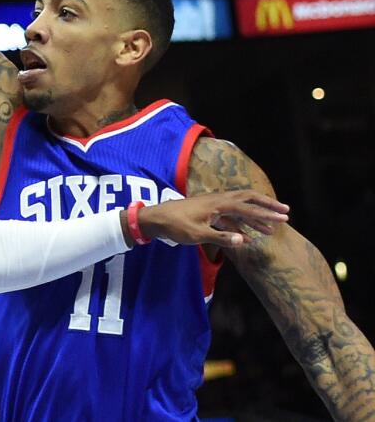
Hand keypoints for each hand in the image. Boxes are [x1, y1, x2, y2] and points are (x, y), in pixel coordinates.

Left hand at [138, 190, 289, 248]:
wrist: (156, 218)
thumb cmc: (175, 226)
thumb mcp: (198, 235)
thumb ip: (221, 238)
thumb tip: (244, 240)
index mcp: (218, 204)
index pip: (248, 208)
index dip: (266, 215)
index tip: (284, 219)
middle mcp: (218, 200)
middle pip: (248, 199)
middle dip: (266, 206)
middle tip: (285, 212)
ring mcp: (213, 204)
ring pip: (240, 207)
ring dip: (255, 217)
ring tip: (271, 229)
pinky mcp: (208, 211)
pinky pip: (230, 216)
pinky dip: (241, 224)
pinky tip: (248, 237)